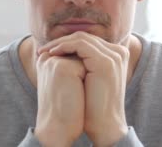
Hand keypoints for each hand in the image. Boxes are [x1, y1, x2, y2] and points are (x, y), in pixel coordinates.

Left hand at [39, 32, 129, 146]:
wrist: (105, 125)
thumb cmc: (94, 107)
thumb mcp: (90, 80)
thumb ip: (84, 64)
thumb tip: (63, 54)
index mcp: (116, 55)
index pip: (88, 41)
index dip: (67, 43)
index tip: (48, 50)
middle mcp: (118, 52)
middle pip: (84, 37)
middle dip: (61, 41)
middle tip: (43, 49)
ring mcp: (113, 55)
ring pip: (81, 38)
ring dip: (59, 43)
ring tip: (44, 51)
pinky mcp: (105, 61)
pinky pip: (80, 45)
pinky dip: (64, 46)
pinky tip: (52, 54)